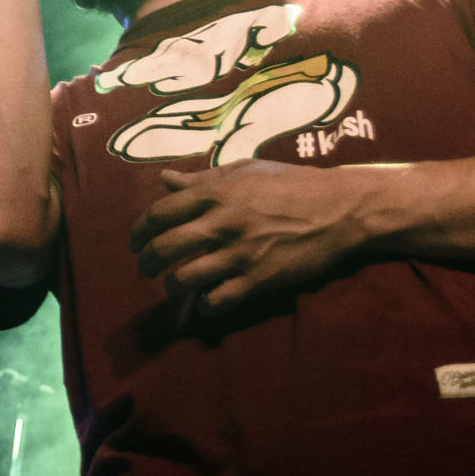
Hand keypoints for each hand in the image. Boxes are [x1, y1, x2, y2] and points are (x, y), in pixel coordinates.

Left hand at [129, 160, 376, 312]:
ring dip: (172, 286)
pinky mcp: (258, 279)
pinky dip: (205, 305)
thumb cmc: (291, 183)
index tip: (135, 241)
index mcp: (215, 193)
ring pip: (184, 279)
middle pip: (164, 248)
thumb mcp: (245, 170)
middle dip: (146, 262)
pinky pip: (217, 300)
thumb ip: (202, 178)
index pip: (159, 213)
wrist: (339, 208)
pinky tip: (206, 301)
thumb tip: (165, 179)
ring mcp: (239, 253)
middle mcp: (222, 223)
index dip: (139, 230)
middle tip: (145, 267)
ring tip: (173, 285)